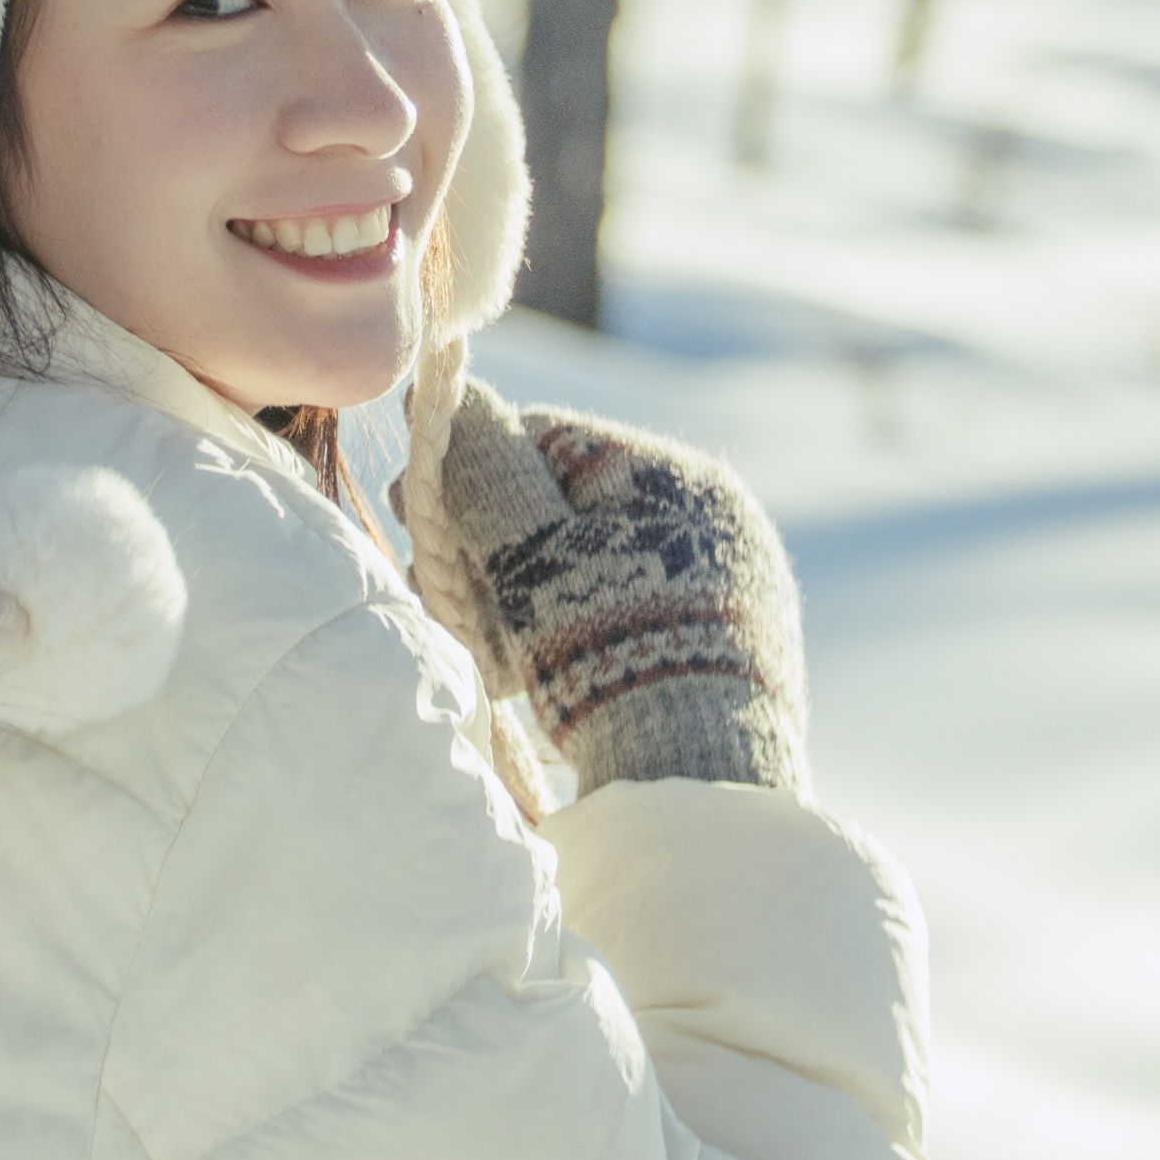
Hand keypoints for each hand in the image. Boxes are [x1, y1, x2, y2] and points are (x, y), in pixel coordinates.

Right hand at [424, 385, 809, 797]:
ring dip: (534, 598)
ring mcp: (735, 585)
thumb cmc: (603, 647)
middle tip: (445, 600)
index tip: (423, 530)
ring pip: (598, 567)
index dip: (470, 479)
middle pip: (569, 508)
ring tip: (494, 655)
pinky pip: (637, 616)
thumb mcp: (526, 552)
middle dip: (498, 549)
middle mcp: (716, 517)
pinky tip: (551, 677)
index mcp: (673, 473)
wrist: (695, 774)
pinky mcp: (736, 649)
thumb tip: (450, 386)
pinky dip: (584, 635)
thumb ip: (483, 467)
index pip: (544, 440)